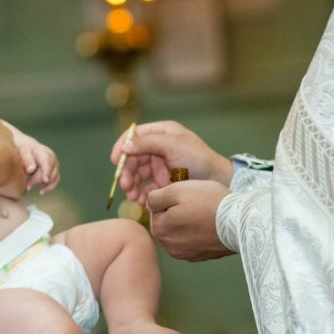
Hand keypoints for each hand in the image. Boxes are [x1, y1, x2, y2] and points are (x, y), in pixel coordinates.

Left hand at [4, 122, 59, 193]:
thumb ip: (27, 160)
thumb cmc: (26, 151)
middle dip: (37, 180)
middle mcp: (53, 159)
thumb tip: (31, 170)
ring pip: (53, 179)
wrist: (30, 149)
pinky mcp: (54, 172)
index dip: (47, 172)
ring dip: (43, 185)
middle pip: (49, 173)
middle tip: (27, 186)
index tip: (45, 180)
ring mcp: (55, 166)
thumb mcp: (24, 152)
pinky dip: (48, 188)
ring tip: (30, 188)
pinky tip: (41, 192)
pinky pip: (54, 182)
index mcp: (45, 153)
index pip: (47, 163)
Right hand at [113, 120, 233, 203]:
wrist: (217, 181)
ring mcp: (160, 165)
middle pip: (133, 157)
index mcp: (161, 133)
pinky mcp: (163, 182)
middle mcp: (158, 147)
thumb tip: (125, 147)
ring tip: (133, 196)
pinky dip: (141, 194)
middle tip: (125, 186)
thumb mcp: (172, 145)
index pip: (134, 136)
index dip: (122, 147)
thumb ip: (147, 143)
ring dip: (132, 185)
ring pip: (137, 174)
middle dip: (127, 172)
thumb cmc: (198, 158)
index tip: (115, 161)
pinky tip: (141, 201)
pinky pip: (146, 187)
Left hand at [145, 180, 233, 261]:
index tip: (185, 196)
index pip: (155, 209)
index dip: (169, 199)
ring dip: (186, 223)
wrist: (240, 222)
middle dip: (175, 212)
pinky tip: (209, 224)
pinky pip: (192, 241)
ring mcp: (185, 254)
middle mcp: (169, 247)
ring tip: (203, 213)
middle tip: (195, 203)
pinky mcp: (200, 257)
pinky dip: (197, 233)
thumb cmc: (208, 202)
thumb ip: (155, 197)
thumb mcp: (176, 190)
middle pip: (166, 222)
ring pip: (178, 232)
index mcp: (160, 230)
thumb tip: (149, 203)